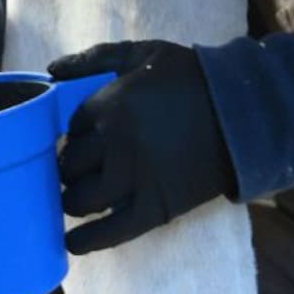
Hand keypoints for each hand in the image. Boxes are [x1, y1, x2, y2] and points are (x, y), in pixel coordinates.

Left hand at [48, 40, 236, 254]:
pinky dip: (86, 240)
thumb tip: (50, 70)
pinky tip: (73, 240)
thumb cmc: (190, 77)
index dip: (76, 133)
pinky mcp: (155, 207)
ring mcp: (134, 178)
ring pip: (80, 199)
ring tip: (80, 196)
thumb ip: (94, 59)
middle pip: (70, 164)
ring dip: (73, 199)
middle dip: (71, 166)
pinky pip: (110, 232)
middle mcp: (115, 143)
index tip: (84, 137)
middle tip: (81, 167)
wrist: (242, 111)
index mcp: (109, 104)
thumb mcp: (142, 53)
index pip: (71, 127)